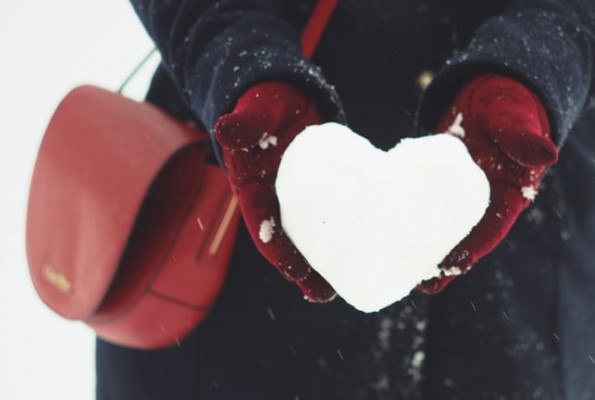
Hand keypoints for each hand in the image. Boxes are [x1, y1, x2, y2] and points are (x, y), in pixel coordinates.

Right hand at [213, 82, 335, 301]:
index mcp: (253, 186)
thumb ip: (246, 121)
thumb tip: (226, 128)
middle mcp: (276, 199)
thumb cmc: (266, 100)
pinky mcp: (324, 190)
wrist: (285, 93)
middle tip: (323, 295)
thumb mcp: (257, 108)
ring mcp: (301, 197)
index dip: (275, 248)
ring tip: (343, 289)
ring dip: (327, 263)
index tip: (291, 269)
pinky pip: (335, 217)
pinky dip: (348, 236)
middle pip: (289, 240)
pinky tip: (368, 252)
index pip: (262, 222)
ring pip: (313, 236)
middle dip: (303, 270)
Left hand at [417, 74, 558, 293]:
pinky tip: (389, 235)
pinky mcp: (442, 184)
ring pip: (445, 227)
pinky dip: (413, 222)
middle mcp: (487, 200)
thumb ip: (525, 135)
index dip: (474, 249)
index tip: (455, 268)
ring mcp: (462, 193)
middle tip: (420, 284)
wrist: (492, 88)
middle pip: (466, 236)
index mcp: (511, 191)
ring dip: (426, 248)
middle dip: (446, 261)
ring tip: (400, 272)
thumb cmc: (509, 101)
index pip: (493, 226)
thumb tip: (546, 154)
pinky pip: (428, 208)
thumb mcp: (516, 115)